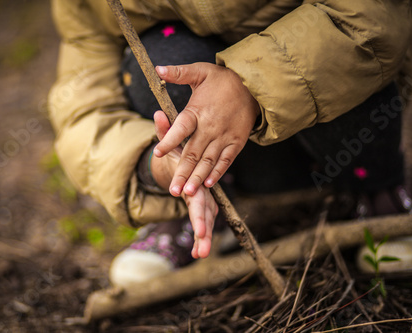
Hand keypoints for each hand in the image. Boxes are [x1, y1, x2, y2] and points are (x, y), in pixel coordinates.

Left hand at [150, 111, 217, 257]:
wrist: (198, 150)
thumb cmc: (184, 146)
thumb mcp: (174, 138)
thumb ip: (166, 129)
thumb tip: (156, 113)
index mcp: (196, 170)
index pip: (195, 181)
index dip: (191, 191)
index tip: (184, 199)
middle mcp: (203, 186)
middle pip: (204, 204)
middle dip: (201, 220)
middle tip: (200, 235)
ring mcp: (205, 198)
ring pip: (207, 216)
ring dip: (203, 235)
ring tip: (199, 254)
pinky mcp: (205, 205)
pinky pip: (206, 220)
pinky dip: (202, 235)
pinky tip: (198, 254)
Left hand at [154, 63, 259, 196]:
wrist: (254, 85)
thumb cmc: (223, 79)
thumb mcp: (200, 71)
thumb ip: (179, 73)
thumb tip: (157, 69)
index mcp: (198, 111)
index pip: (181, 127)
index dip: (169, 139)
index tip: (158, 152)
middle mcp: (210, 127)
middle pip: (193, 153)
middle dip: (182, 172)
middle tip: (173, 190)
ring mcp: (224, 137)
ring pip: (208, 161)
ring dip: (198, 178)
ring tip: (188, 193)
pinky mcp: (236, 142)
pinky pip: (225, 161)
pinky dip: (217, 173)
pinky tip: (208, 185)